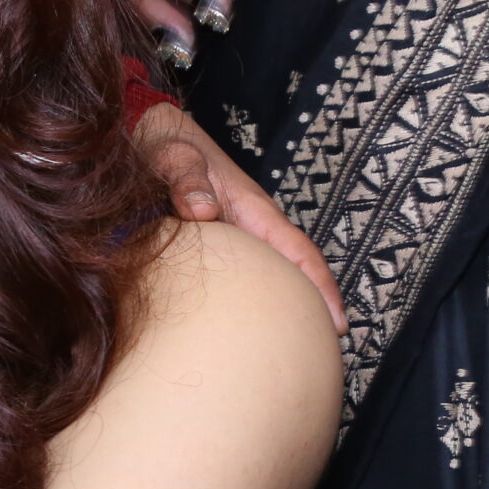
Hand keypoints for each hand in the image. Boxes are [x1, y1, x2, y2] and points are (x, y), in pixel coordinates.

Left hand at [134, 104, 344, 330]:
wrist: (149, 133)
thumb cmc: (166, 144)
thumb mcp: (175, 156)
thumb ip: (187, 179)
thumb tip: (202, 211)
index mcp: (252, 209)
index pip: (298, 252)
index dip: (321, 288)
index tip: (339, 326)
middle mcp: (250, 227)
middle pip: (291, 274)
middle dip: (310, 311)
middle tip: (320, 356)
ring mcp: (235, 236)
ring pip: (266, 278)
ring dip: (281, 309)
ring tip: (289, 352)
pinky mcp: (216, 243)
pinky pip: (239, 277)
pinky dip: (248, 302)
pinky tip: (240, 329)